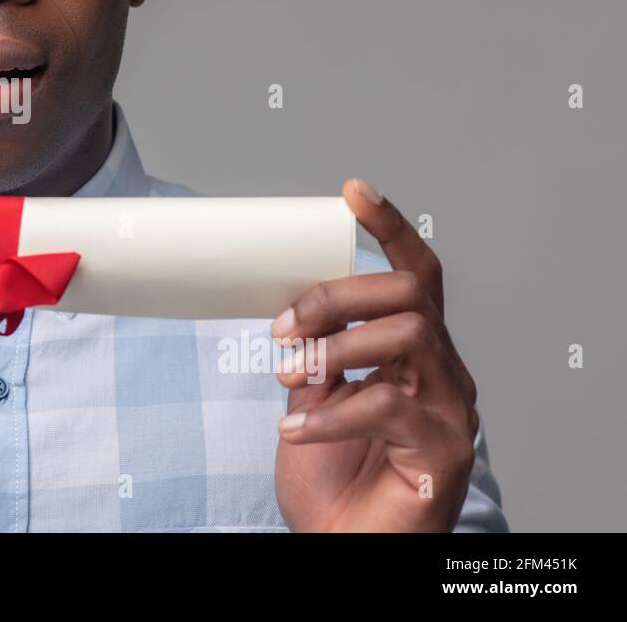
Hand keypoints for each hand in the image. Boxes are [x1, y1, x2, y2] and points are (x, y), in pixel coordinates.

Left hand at [272, 178, 478, 531]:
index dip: (389, 228)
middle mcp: (444, 373)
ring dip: (337, 347)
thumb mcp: (312, 396)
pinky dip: (330, 413)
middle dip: (337, 296)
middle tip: (283, 329)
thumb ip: (315, 350)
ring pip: (409, 336)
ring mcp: (452, 411)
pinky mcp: (445, 452)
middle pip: (409, 294)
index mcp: (415, 352)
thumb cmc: (331, 475)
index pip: (415, 274)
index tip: (353, 192)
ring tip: (289, 377)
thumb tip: (290, 306)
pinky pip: (388, 406)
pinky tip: (294, 430)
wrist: (340, 544)